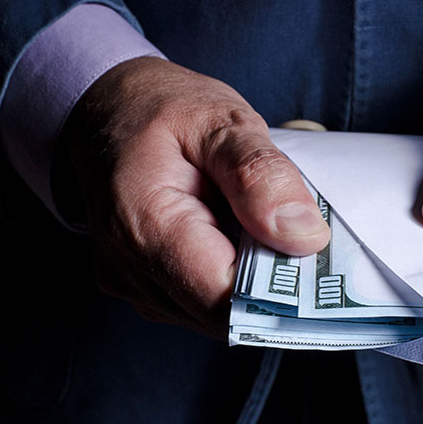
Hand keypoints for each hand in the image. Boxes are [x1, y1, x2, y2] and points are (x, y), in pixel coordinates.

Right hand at [62, 56, 329, 336]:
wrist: (105, 109)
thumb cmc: (161, 109)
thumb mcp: (220, 121)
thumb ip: (261, 175)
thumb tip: (305, 237)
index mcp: (147, 224)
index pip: (228, 298)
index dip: (281, 291)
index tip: (317, 263)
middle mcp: (130, 268)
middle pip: (223, 313)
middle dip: (271, 287)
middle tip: (299, 238)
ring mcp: (131, 283)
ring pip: (213, 314)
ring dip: (250, 285)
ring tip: (259, 229)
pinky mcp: (140, 287)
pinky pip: (197, 303)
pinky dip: (228, 279)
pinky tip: (234, 239)